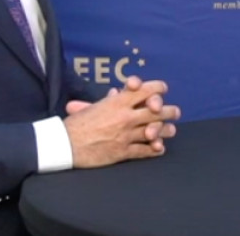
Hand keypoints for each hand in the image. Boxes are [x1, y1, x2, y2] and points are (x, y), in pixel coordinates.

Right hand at [64, 78, 179, 167]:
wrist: (65, 144)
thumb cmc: (76, 124)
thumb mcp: (94, 106)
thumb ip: (110, 100)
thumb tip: (118, 93)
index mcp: (117, 102)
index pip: (145, 90)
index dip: (157, 88)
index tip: (162, 89)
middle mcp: (125, 117)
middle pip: (156, 111)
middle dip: (169, 110)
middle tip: (175, 112)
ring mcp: (125, 135)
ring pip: (154, 131)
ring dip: (165, 130)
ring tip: (171, 130)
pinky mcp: (123, 152)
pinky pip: (144, 151)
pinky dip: (154, 149)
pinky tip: (159, 148)